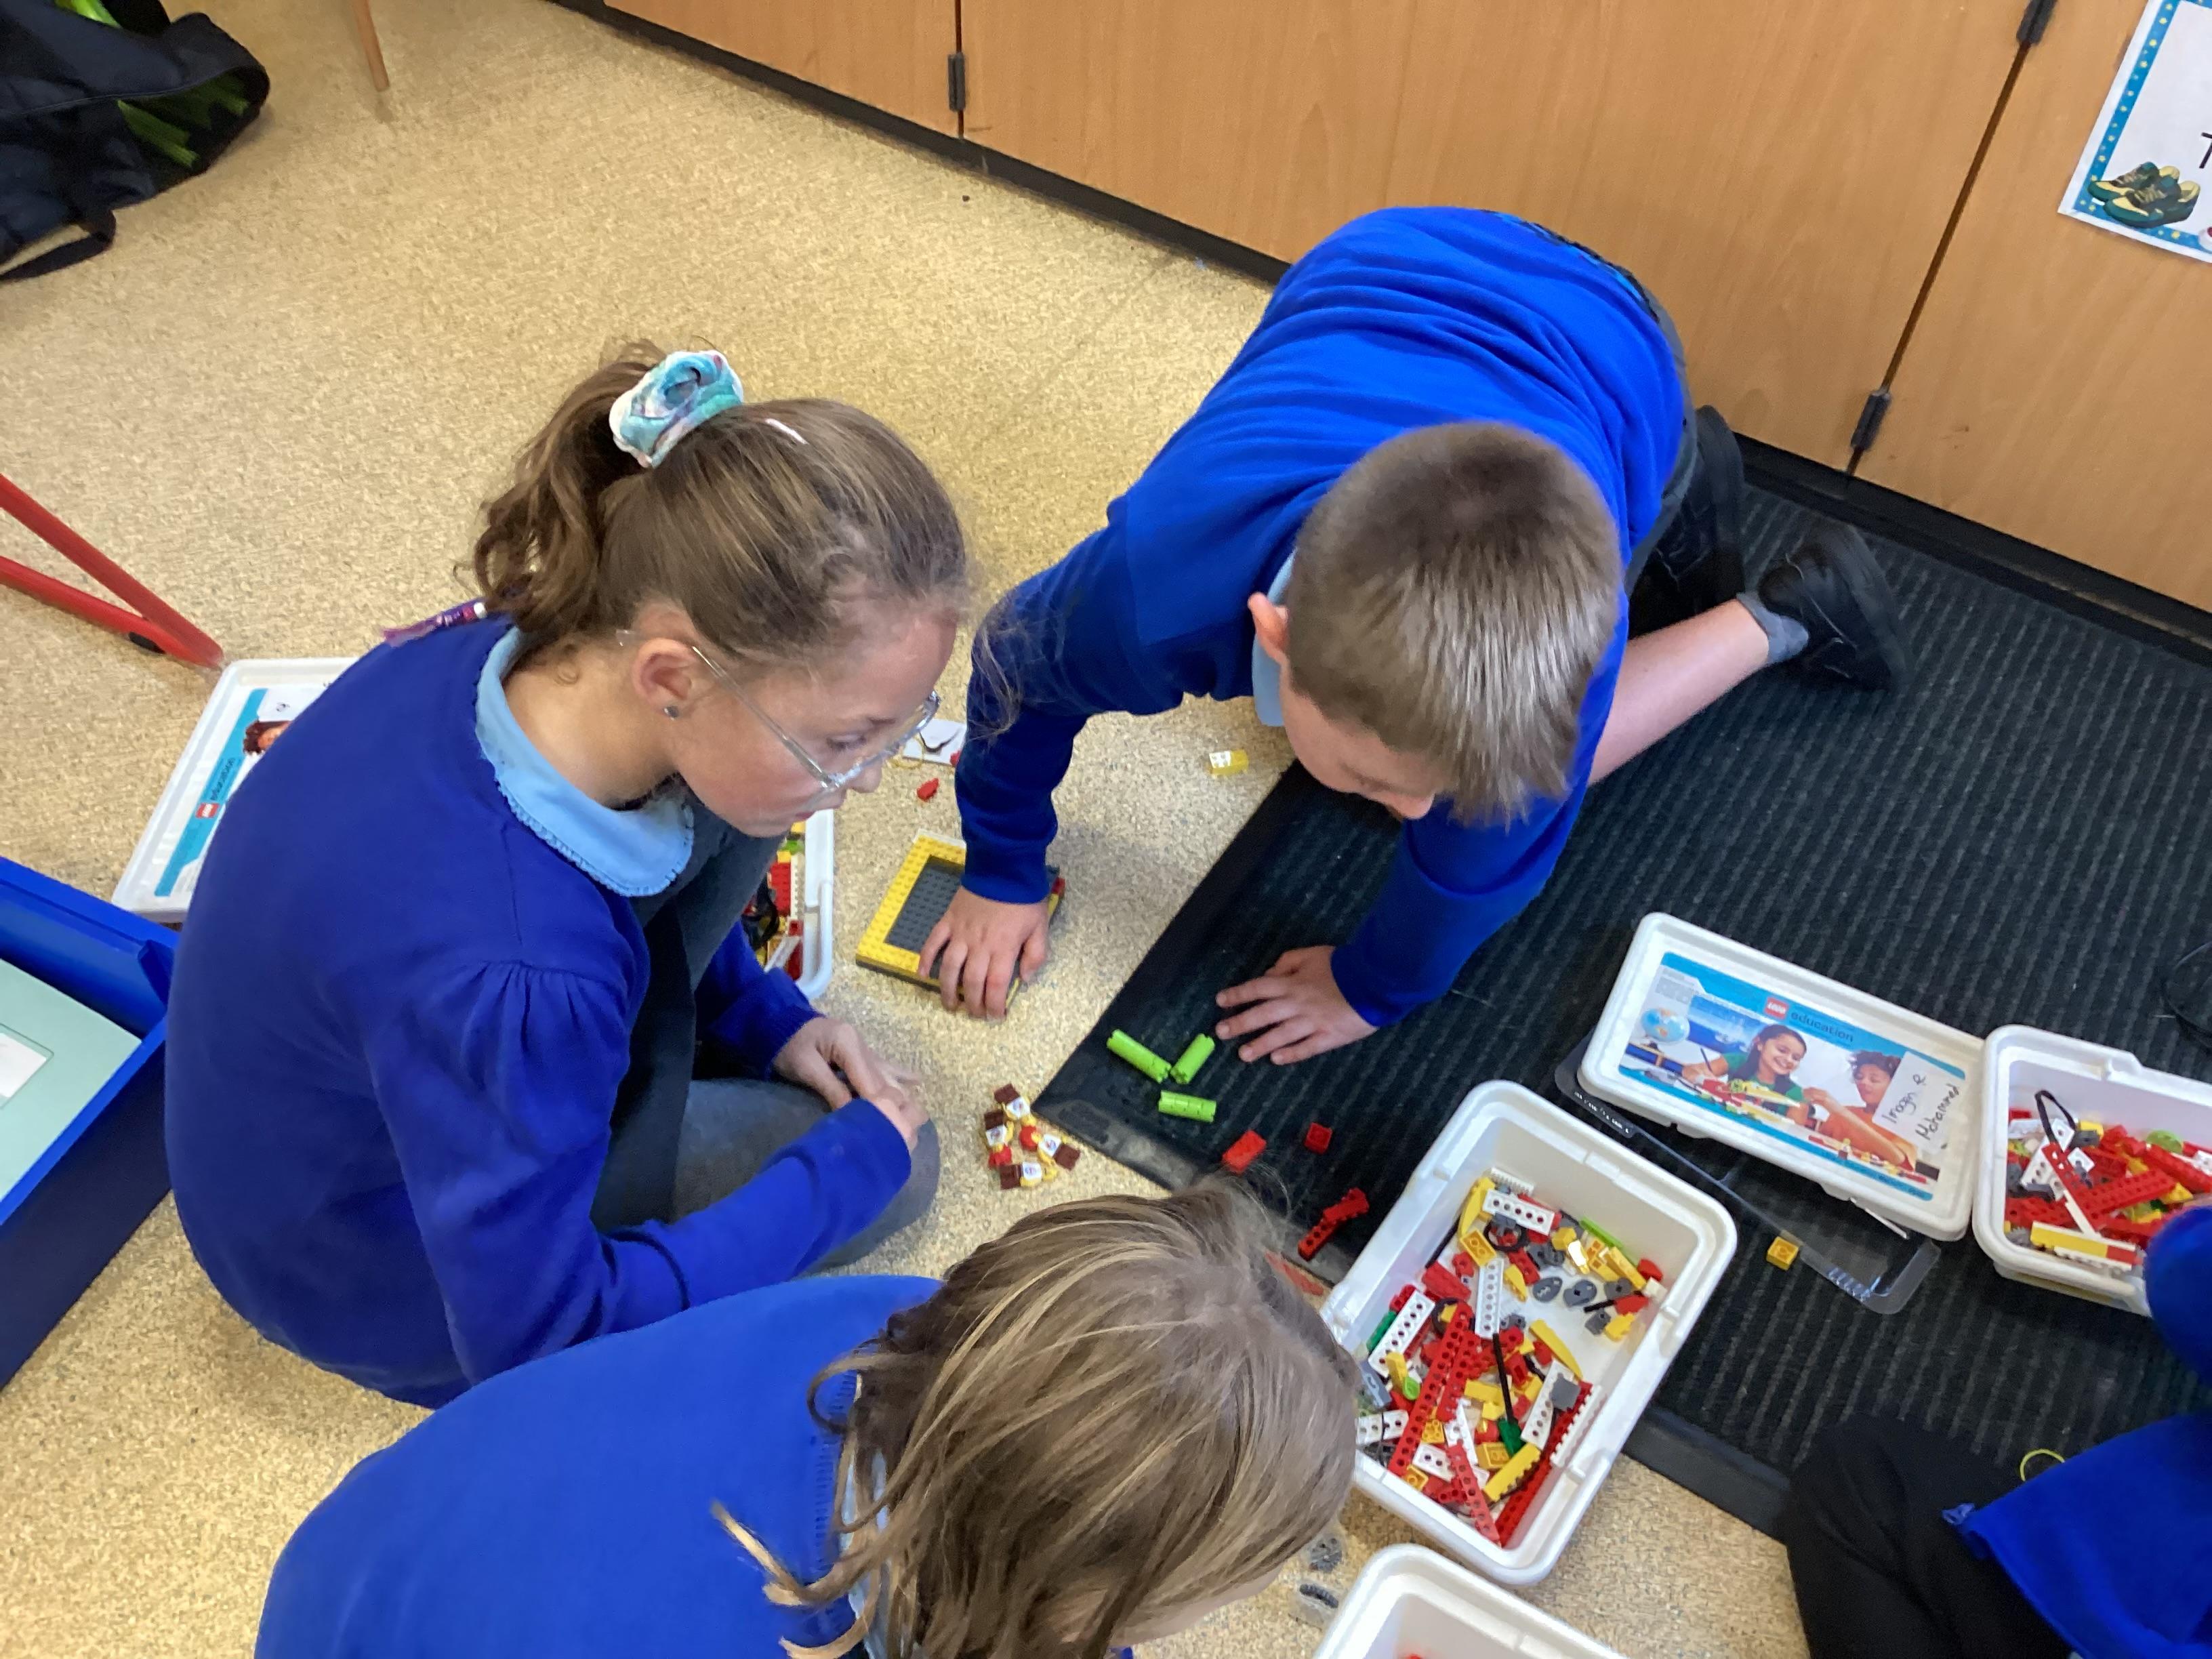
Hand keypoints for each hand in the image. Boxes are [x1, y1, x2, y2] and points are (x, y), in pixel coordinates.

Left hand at [773, 1017, 926, 1146]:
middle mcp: (862, 1045)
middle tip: (908, 1129)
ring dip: (900, 1095)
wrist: (779, 1024)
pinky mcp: (860, 1053)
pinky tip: (918, 1080)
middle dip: (894, 1105)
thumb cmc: (788, 1046)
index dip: (877, 1105)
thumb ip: (831, 1089)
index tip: (887, 1127)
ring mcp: (863, 1048)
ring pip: (886, 1075)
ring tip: (918, 1115)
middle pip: (881, 1080)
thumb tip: (852, 1114)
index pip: (868, 1081)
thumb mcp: (806, 1067)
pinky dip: (899, 1075)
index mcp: (849, 1044)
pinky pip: (883, 1066)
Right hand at [919, 887, 1052, 1019]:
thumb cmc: (1024, 898)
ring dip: (948, 990)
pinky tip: (923, 975)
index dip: (994, 1005)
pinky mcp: (948, 921)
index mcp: (1003, 948)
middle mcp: (979, 945)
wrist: (1003, 866)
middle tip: (974, 1015)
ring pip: (949, 968)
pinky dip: (926, 959)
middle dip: (973, 1004)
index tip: (995, 1017)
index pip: (996, 985)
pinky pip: (933, 943)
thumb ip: (1035, 955)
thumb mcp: (1040, 927)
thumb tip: (1025, 980)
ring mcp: (960, 933)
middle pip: (971, 982)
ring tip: (951, 1006)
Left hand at [1214, 945, 1376, 1064]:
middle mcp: (1296, 1004)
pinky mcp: (1329, 1037)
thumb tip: (1270, 974)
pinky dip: (1290, 1054)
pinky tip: (1276, 1060)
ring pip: (1280, 1036)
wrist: (1374, 980)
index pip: (1257, 988)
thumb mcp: (1311, 954)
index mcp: (1291, 983)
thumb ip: (1287, 963)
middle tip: (1221, 1032)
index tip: (1221, 1001)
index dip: (1238, 995)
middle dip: (1239, 1023)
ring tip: (1243, 1055)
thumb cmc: (1343, 965)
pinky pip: (1306, 1048)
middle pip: (1262, 1015)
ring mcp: (1312, 1023)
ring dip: (1259, 1045)